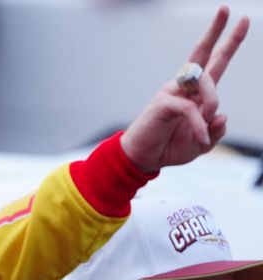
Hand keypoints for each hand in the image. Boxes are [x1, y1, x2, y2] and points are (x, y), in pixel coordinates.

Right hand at [120, 6, 248, 172]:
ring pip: (205, 84)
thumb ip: (215, 131)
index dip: (229, 43)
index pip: (215, 63)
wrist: (143, 158)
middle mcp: (184, 87)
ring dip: (212, 105)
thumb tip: (222, 116)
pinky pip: (192, 108)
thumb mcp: (202, 144)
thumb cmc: (169, 148)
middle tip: (224, 8)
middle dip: (216, 31)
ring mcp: (172, 92)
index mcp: (196, 93)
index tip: (243, 21)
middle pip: (203, 54)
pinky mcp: (163, 102)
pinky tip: (200, 139)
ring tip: (204, 132)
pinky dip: (200, 126)